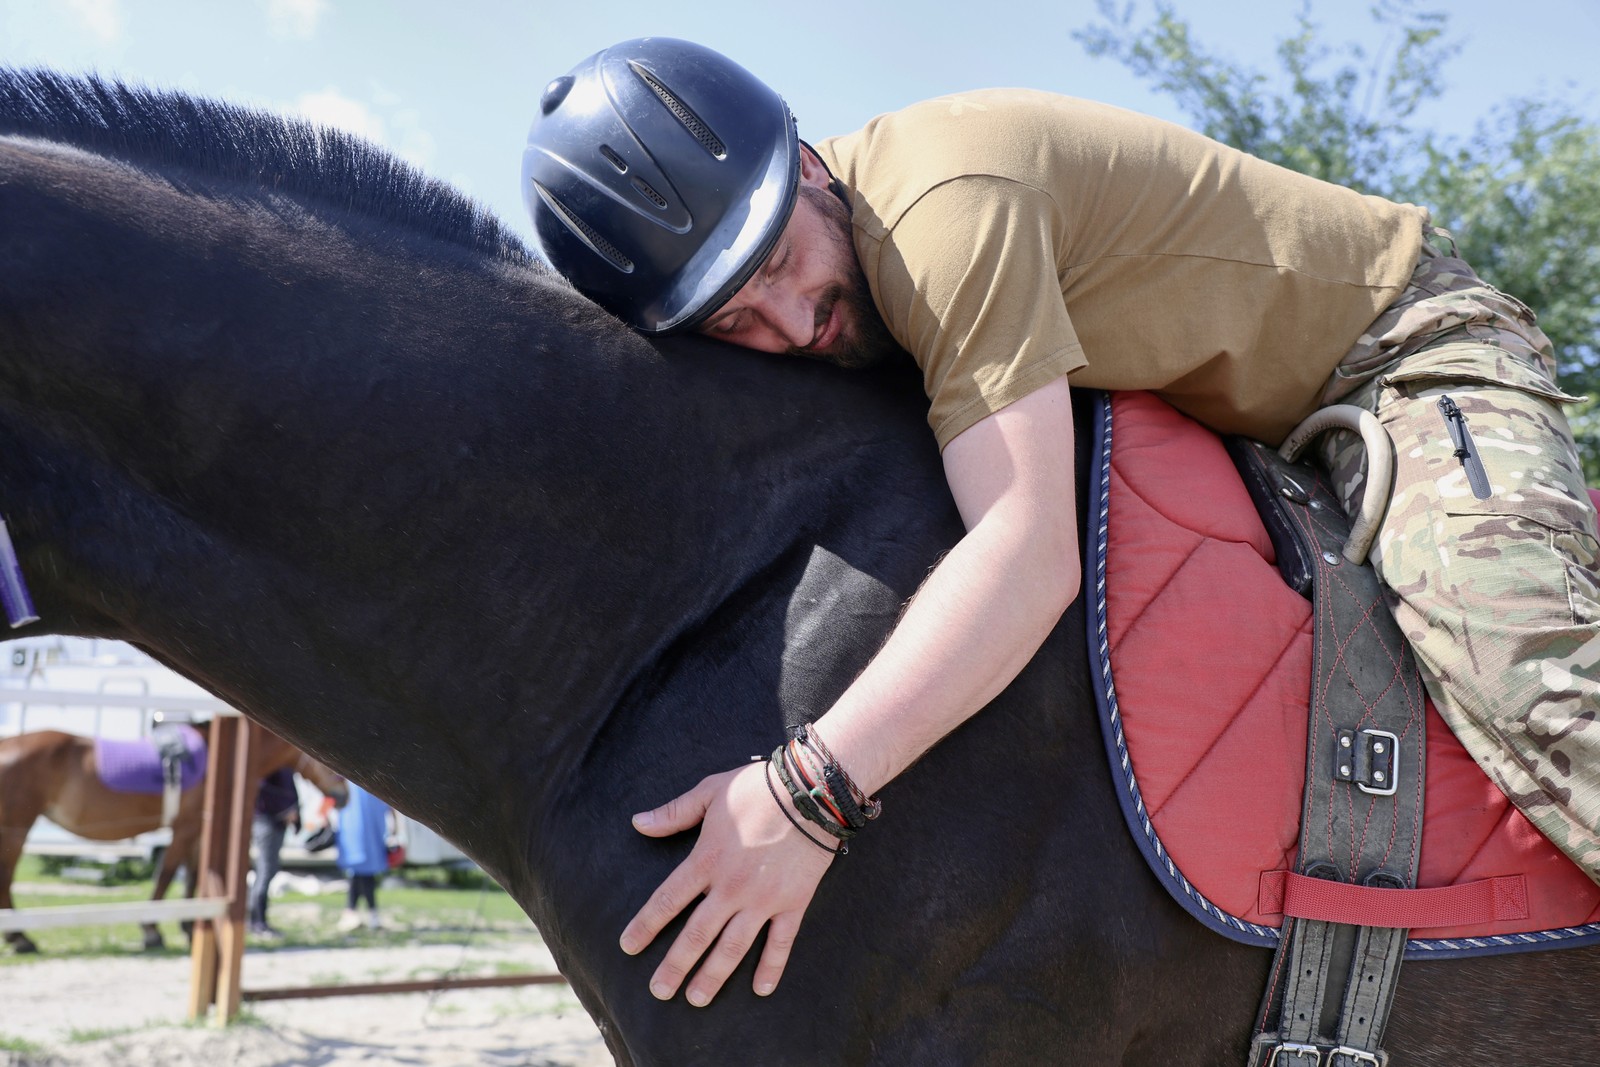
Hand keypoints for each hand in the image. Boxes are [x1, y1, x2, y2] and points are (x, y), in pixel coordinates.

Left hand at [620, 761, 836, 1005]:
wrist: (811, 790)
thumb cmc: (757, 788)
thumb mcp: (710, 792)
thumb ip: (674, 813)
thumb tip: (638, 823)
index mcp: (707, 860)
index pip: (667, 900)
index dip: (645, 925)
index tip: (628, 946)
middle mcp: (731, 887)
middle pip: (696, 935)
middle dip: (675, 965)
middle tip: (659, 991)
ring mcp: (763, 899)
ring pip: (733, 947)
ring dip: (713, 976)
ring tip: (697, 999)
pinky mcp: (793, 903)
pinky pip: (781, 942)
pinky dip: (771, 967)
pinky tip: (760, 990)